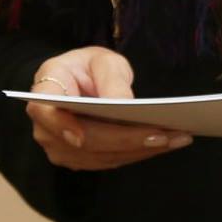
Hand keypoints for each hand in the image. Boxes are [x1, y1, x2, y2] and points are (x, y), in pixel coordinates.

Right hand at [26, 46, 191, 171]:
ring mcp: (60, 147)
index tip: (80, 137)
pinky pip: (109, 160)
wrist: (81, 82)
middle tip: (165, 134)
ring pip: (100, 155)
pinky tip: (167, 144)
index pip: (45, 111)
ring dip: (140, 150)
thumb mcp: (102, 61)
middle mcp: (46, 125)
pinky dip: (139, 153)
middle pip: (84, 141)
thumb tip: (123, 103)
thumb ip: (111, 79)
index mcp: (45, 91)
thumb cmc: (89, 67)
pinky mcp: (79, 159)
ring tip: (177, 138)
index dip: (61, 126)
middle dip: (127, 139)